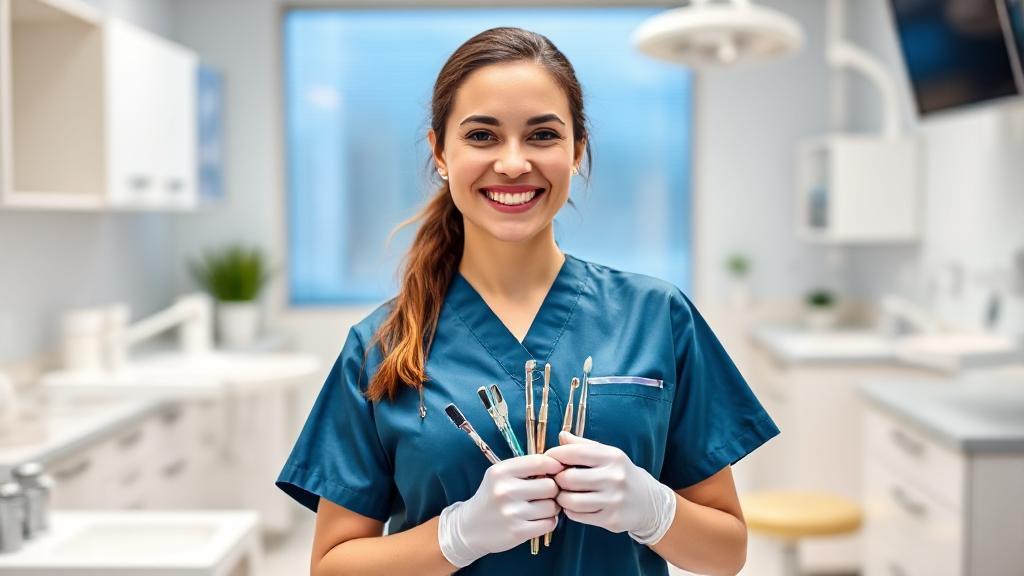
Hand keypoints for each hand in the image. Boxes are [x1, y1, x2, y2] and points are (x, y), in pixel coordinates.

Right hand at [438, 454, 563, 566]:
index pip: (540, 462)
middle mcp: (505, 490)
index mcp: (501, 471)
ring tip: (540, 508)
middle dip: (553, 490)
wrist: (469, 528)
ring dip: (552, 508)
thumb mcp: (500, 475)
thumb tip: (559, 465)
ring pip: (552, 506)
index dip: (555, 466)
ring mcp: (511, 513)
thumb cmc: (491, 497)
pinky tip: (538, 519)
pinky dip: (549, 521)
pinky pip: (549, 523)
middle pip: (550, 486)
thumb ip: (526, 468)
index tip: (557, 471)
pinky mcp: (517, 532)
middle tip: (545, 494)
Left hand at [545, 431, 676, 544]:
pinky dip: (570, 511)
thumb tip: (561, 436)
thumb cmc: (620, 474)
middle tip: (557, 480)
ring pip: (570, 500)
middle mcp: (614, 477)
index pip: (573, 453)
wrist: (649, 502)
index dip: (554, 456)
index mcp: (612, 456)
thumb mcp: (607, 454)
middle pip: (568, 478)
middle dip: (557, 479)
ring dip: (561, 498)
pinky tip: (574, 506)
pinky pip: (578, 516)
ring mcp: (613, 500)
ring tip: (563, 494)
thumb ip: (583, 445)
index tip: (548, 460)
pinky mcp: (611, 520)